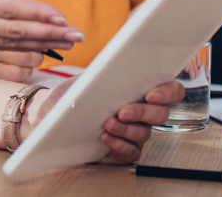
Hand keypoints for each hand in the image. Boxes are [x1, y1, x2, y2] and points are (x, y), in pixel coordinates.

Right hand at [0, 0, 83, 51]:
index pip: (8, 8)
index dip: (37, 14)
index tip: (62, 16)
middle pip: (14, 31)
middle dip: (49, 34)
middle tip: (78, 35)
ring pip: (8, 41)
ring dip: (40, 43)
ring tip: (66, 43)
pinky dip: (20, 47)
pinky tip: (36, 46)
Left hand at [18, 78, 184, 164]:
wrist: (50, 113)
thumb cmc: (73, 94)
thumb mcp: (87, 79)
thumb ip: (105, 74)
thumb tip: (115, 69)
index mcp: (139, 91)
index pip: (170, 90)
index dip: (168, 92)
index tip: (151, 93)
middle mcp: (142, 113)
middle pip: (160, 114)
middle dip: (143, 112)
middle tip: (123, 110)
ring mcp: (133, 133)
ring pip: (145, 134)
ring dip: (127, 128)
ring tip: (107, 123)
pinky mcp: (122, 151)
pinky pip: (131, 152)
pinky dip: (119, 145)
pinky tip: (105, 138)